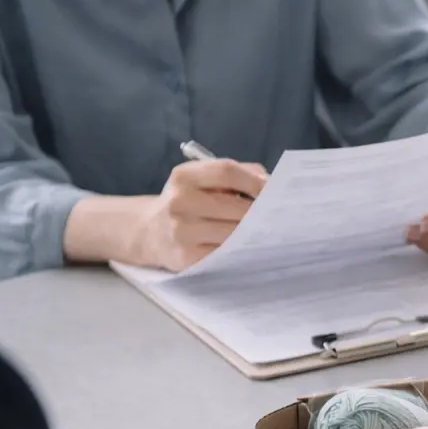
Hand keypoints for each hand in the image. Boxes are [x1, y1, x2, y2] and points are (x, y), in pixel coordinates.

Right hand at [133, 159, 267, 271]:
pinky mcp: (186, 257)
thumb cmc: (188, 202)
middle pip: (234, 206)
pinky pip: (225, 254)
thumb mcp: (201, 180)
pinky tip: (247, 248)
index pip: (226, 172)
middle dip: (260, 212)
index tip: (273, 191)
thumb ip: (237, 175)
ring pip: (233, 232)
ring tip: (265, 232)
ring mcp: (181, 231)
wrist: (150, 232)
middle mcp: (179, 201)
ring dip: (253, 234)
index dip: (254, 181)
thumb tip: (270, 184)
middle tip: (277, 217)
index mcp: (184, 177)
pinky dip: (240, 251)